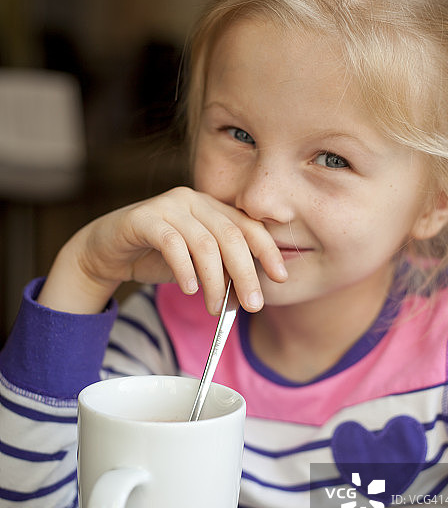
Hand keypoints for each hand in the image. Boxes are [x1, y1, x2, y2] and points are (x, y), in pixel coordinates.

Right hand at [38, 187, 286, 313]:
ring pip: (204, 243)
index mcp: (212, 208)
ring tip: (214, 307)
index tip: (281, 277)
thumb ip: (221, 273)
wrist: (106, 250)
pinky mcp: (143, 218)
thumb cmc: (156, 257)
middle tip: (253, 305)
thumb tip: (249, 297)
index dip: (268, 250)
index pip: (249, 226)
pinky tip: (189, 290)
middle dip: (246, 273)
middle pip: (231, 236)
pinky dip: (184, 269)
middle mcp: (193, 200)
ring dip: (215, 280)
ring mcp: (168, 206)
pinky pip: (172, 243)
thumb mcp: (197, 266)